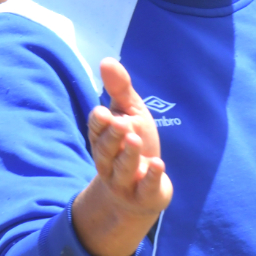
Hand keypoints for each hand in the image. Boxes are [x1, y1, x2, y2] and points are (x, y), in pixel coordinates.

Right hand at [72, 58, 172, 255]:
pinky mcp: (142, 195)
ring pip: (122, 169)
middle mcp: (109, 162)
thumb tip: (106, 60)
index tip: (104, 112)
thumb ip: (119, 90)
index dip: (100, 123)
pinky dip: (150, 177)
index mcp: (103, 140)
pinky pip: (144, 188)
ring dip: (129, 155)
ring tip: (135, 139)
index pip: (97, 130)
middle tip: (121, 123)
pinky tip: (158, 164)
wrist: (141, 192)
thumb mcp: (130, 114)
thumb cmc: (133, 144)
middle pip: (106, 150)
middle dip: (112, 137)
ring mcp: (124, 181)